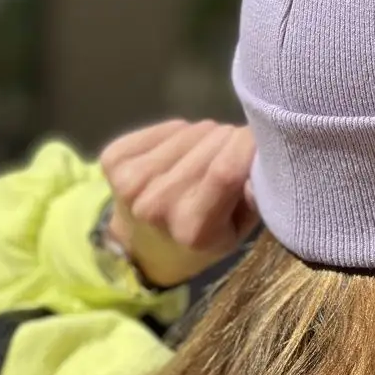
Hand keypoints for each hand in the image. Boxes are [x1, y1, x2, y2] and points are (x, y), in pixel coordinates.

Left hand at [100, 120, 257, 288]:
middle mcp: (156, 205)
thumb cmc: (203, 239)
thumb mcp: (239, 231)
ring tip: (204, 158)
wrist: (143, 248)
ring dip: (205, 137)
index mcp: (193, 230)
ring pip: (190, 130)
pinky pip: (167, 126)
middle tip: (231, 155)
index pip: (226, 170)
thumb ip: (256, 196)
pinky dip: (180, 133)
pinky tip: (178, 154)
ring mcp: (130, 180)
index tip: (259, 139)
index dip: (247, 144)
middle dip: (230, 140)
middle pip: (211, 143)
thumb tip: (261, 156)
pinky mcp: (113, 158)